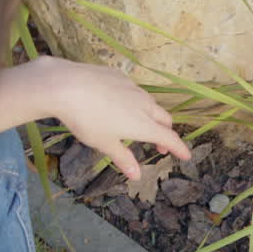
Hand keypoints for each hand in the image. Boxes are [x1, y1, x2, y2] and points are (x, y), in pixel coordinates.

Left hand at [0, 57, 190, 178]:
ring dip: (150, 115)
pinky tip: (116, 102)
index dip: (179, 148)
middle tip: (159, 145)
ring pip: (149, 103)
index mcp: (143, 124)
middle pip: (164, 119)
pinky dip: (133, 100)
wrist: (66, 85)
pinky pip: (133, 89)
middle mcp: (144, 104)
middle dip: (166, 132)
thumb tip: (137, 176)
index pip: (169, 138)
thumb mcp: (104, 143)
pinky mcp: (119, 75)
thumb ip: (123, 158)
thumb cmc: (86, 120)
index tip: (186, 155)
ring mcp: (132, 87)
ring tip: (136, 123)